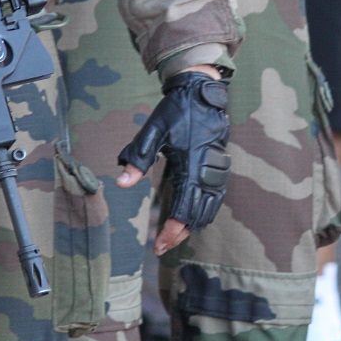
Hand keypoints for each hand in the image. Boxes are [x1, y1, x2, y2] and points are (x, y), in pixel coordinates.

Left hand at [117, 69, 229, 255]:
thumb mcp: (152, 131)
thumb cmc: (175, 111)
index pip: (183, 210)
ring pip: (209, 210)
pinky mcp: (220, 168)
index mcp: (191, 165)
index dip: (171, 231)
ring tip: (173, 238)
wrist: (201, 93)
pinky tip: (192, 219)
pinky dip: (204, 213)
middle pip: (196, 216)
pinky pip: (215, 199)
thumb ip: (138, 158)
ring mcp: (217, 171)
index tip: (157, 245)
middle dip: (178, 235)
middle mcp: (208, 172)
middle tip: (160, 248)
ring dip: (192, 226)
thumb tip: (120, 184)